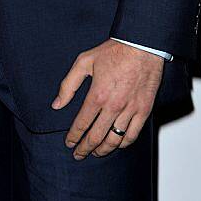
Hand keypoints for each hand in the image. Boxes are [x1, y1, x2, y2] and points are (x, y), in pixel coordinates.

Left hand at [52, 39, 163, 159]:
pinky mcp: (144, 110)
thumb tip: (56, 104)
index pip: (81, 124)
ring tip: (95, 153)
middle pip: (96, 136)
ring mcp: (130, 110)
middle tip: (78, 154)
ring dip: (103, 149)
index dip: (74, 137)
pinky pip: (133, 135)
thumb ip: (68, 85)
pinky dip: (123, 144)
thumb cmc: (113, 52)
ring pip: (115, 139)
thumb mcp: (84, 62)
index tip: (69, 143)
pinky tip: (116, 144)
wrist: (142, 46)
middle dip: (85, 148)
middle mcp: (114, 107)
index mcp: (97, 95)